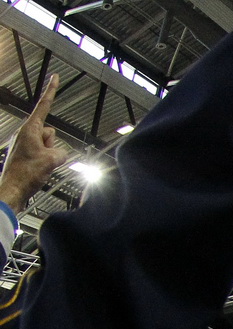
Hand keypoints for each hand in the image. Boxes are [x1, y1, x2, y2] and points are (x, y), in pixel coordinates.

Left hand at [0, 75, 69, 213]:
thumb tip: (59, 154)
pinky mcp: (25, 155)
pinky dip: (45, 162)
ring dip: (49, 156)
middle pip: (50, 132)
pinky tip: (38, 172)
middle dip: (53, 145)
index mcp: (30, 129)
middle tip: (44, 159)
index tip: (55, 76)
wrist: (13, 190)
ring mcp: (25, 145)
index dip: (51, 91)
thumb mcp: (52, 160)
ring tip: (40, 167)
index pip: (44, 105)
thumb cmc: (26, 173)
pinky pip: (43, 155)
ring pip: (48, 145)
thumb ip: (61, 152)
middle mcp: (26, 134)